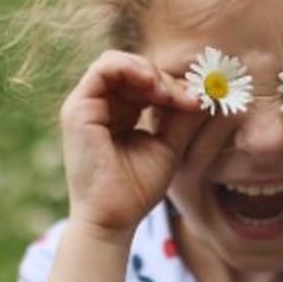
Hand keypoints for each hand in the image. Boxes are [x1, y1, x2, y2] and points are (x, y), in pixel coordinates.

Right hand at [59, 50, 205, 235]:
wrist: (113, 218)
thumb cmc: (137, 189)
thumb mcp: (168, 145)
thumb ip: (181, 116)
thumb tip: (204, 89)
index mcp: (117, 114)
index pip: (144, 82)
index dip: (173, 85)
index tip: (198, 101)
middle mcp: (98, 106)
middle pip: (133, 69)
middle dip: (165, 79)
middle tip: (188, 98)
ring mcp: (85, 105)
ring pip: (118, 63)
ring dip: (149, 72)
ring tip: (168, 95)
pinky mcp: (78, 108)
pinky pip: (104, 68)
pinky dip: (131, 68)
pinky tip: (153, 86)